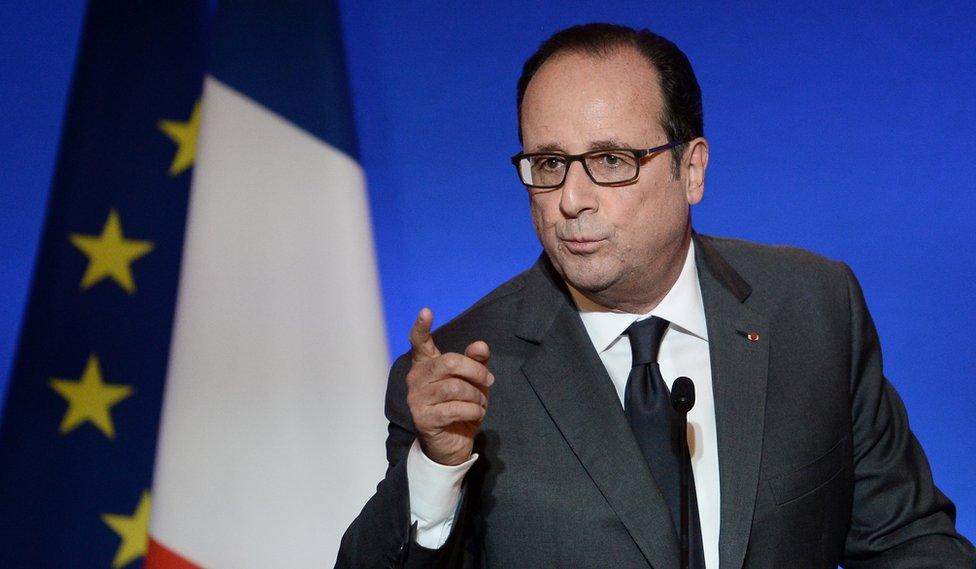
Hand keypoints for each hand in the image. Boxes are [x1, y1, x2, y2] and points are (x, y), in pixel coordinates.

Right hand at [406, 308, 492, 465]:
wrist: (450, 445)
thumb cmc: (460, 407)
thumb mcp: (473, 383)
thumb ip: (476, 362)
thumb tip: (481, 345)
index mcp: (426, 365)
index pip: (419, 342)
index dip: (421, 327)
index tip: (426, 311)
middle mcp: (416, 379)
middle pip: (449, 362)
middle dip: (476, 371)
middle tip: (490, 382)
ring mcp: (416, 399)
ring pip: (455, 387)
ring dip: (476, 395)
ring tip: (481, 403)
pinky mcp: (423, 418)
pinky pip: (455, 408)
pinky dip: (473, 410)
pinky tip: (476, 413)